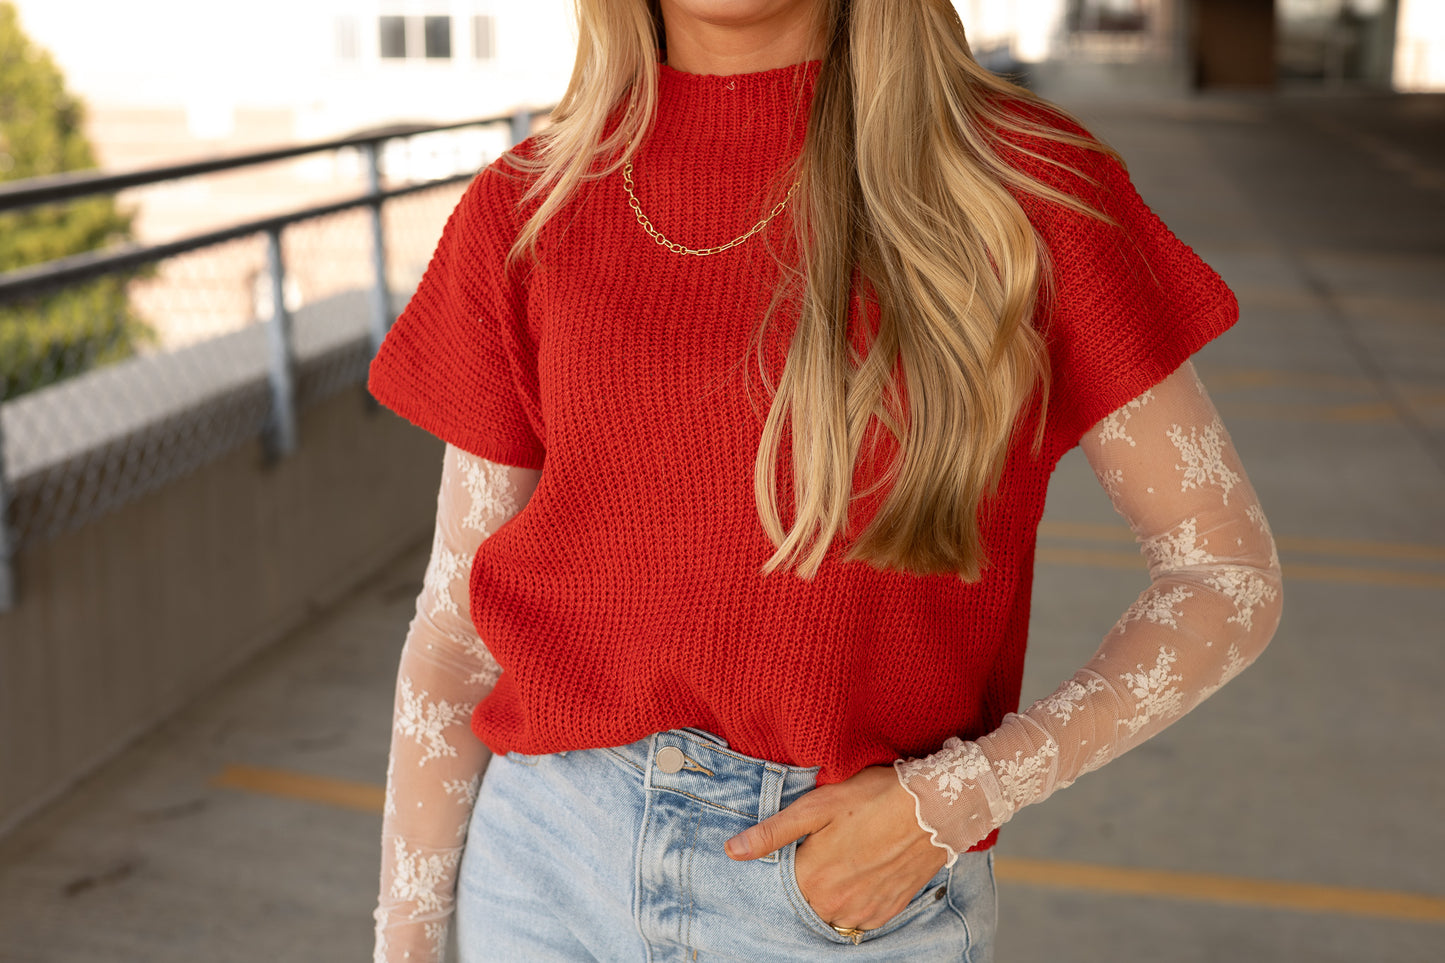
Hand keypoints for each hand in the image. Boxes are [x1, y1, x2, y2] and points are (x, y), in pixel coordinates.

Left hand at [724, 765, 947, 931]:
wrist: (935, 807)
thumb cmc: (874, 798)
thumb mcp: (816, 806)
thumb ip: (772, 833)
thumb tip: (732, 851)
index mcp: (811, 879)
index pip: (781, 885)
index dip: (788, 862)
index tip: (802, 844)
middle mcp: (835, 904)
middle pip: (806, 900)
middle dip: (810, 877)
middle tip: (827, 845)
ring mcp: (864, 911)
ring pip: (832, 911)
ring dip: (833, 891)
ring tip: (848, 855)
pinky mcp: (888, 910)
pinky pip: (861, 916)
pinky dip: (857, 898)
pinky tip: (865, 869)